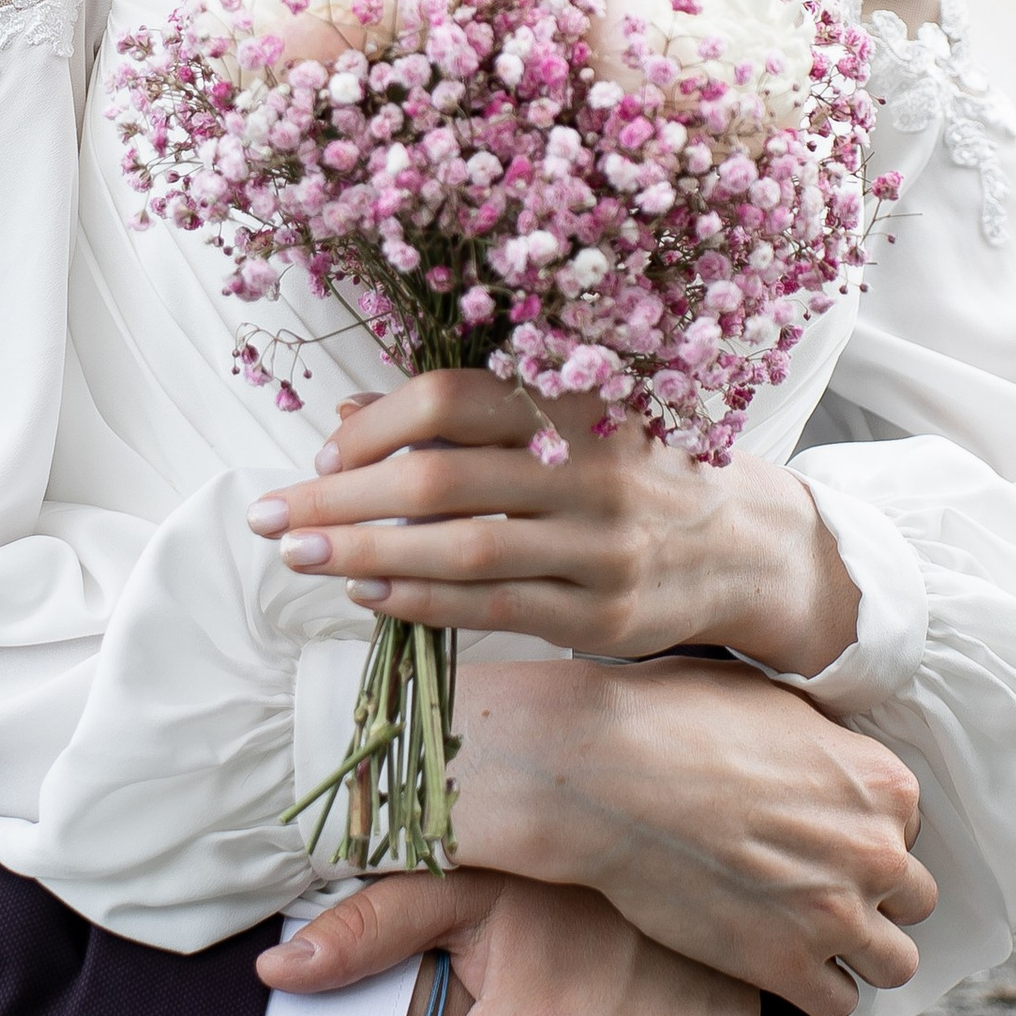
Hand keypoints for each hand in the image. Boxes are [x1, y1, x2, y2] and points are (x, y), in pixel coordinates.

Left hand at [248, 374, 860, 679]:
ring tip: (299, 556)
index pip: (453, 399)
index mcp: (574, 403)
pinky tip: (368, 594)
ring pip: (460, 551)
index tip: (324, 450)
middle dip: (340, 497)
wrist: (746, 543)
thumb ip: (468, 414)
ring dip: (364, 553)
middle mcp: (589, 471)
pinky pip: (492, 610)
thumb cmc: (634, 468)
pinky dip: (421, 602)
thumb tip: (348, 411)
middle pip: (440, 480)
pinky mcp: (601, 616)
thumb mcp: (570, 419)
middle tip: (270, 514)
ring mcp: (598, 548)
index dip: (375, 424)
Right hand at [452, 654, 935, 1015]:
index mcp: (885, 783)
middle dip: (874, 897)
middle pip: (915, 899)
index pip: (909, 829)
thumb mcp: (776, 704)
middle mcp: (878, 852)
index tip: (824, 841)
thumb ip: (827, 746)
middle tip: (818, 892)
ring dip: (858, 953)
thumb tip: (829, 763)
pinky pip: (837, 1003)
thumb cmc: (675, 719)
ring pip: (894, 961)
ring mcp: (836, 915)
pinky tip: (775, 964)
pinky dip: (813, 989)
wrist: (608, 775)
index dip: (863, 836)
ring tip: (809, 939)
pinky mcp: (786, 966)